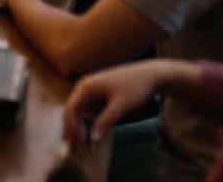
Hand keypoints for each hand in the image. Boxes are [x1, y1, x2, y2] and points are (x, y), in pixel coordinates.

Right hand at [64, 60, 180, 143]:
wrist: (151, 75)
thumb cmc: (136, 87)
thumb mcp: (120, 105)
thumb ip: (105, 121)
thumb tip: (92, 139)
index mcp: (86, 86)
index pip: (71, 109)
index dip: (73, 127)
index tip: (82, 143)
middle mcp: (85, 86)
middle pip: (72, 110)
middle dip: (74, 128)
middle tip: (79, 147)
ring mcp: (91, 89)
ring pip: (80, 111)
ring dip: (81, 126)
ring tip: (87, 143)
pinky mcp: (99, 93)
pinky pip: (89, 109)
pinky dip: (89, 122)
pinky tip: (95, 133)